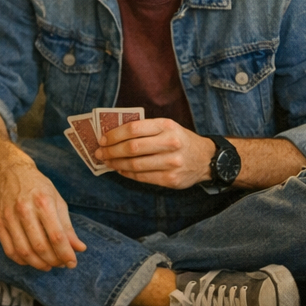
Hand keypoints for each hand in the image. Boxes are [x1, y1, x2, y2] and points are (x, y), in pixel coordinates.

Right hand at [0, 156, 86, 269]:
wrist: (8, 172)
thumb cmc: (37, 187)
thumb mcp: (57, 201)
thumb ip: (68, 227)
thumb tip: (79, 248)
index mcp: (43, 202)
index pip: (56, 236)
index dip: (66, 254)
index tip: (72, 262)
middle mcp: (24, 210)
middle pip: (40, 246)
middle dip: (54, 261)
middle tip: (61, 264)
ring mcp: (8, 217)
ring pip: (24, 252)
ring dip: (38, 264)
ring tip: (48, 265)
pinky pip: (9, 250)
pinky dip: (22, 261)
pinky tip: (32, 260)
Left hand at [98, 118, 217, 188]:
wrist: (206, 159)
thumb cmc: (181, 140)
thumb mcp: (168, 127)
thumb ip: (146, 130)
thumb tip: (114, 137)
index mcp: (166, 126)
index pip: (134, 129)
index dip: (114, 135)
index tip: (103, 139)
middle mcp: (170, 143)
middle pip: (132, 148)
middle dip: (111, 151)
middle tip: (100, 153)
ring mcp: (171, 163)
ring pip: (135, 164)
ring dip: (117, 164)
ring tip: (108, 162)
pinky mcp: (171, 179)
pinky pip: (142, 177)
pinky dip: (128, 174)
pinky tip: (121, 170)